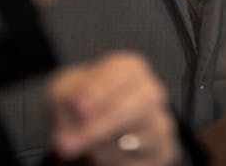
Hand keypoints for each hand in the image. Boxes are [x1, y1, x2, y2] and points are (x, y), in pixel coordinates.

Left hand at [48, 52, 178, 164]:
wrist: (84, 130)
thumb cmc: (78, 104)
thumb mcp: (62, 93)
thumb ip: (68, 98)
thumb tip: (77, 113)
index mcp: (129, 69)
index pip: (124, 72)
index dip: (101, 90)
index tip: (78, 107)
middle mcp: (150, 93)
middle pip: (139, 105)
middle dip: (101, 126)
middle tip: (66, 144)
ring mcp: (159, 124)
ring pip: (141, 137)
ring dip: (103, 148)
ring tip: (80, 149)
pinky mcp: (162, 152)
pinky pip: (143, 161)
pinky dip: (115, 163)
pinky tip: (98, 158)